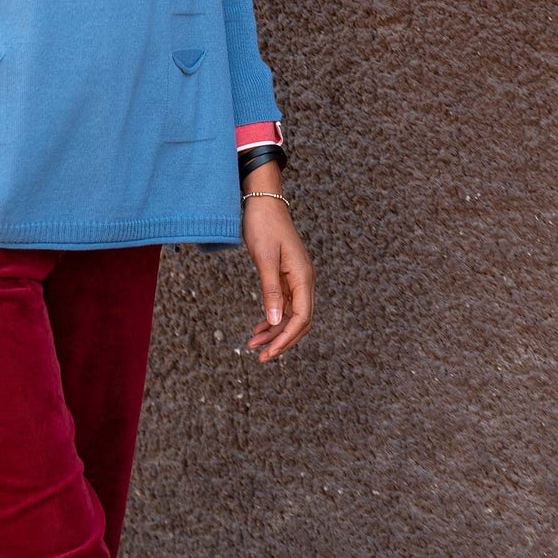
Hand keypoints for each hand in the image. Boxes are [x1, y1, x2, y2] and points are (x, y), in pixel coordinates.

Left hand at [241, 168, 314, 363]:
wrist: (263, 201)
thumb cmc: (263, 226)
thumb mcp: (264, 259)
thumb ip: (270, 290)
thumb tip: (275, 322)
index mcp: (304, 277)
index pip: (302, 318)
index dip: (286, 338)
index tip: (269, 352)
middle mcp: (304, 280)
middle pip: (299, 321)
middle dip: (281, 340)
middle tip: (261, 356)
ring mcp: (296, 279)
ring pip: (290, 315)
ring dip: (274, 331)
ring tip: (253, 345)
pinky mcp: (285, 276)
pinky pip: (283, 304)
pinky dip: (271, 318)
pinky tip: (258, 328)